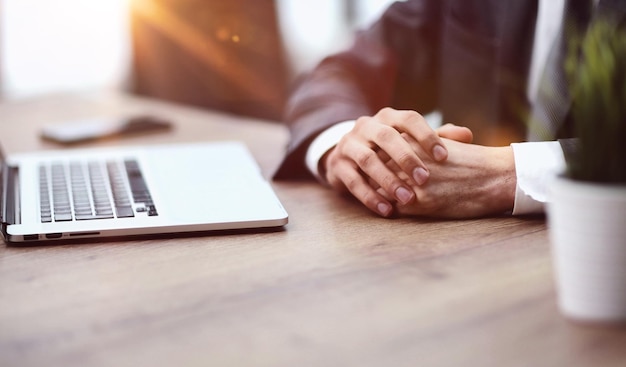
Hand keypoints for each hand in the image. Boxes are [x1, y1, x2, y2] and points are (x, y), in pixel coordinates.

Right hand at [321, 108, 469, 216]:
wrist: (345, 156)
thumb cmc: (388, 149)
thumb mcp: (410, 141)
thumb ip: (437, 137)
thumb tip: (467, 135)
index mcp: (388, 117)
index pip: (409, 119)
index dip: (426, 135)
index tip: (444, 157)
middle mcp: (367, 126)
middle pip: (386, 137)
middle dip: (406, 158)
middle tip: (424, 179)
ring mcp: (349, 145)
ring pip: (367, 159)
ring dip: (388, 180)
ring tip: (407, 199)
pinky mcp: (337, 166)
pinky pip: (353, 181)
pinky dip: (370, 197)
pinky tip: (387, 210)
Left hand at [380, 136, 516, 217]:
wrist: (495, 176)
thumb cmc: (471, 160)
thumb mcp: (440, 144)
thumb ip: (418, 145)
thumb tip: (400, 147)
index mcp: (409, 142)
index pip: (376, 152)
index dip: (371, 162)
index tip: (368, 168)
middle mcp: (405, 159)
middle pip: (372, 171)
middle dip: (368, 179)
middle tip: (364, 184)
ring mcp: (409, 181)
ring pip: (379, 190)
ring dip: (375, 196)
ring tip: (375, 200)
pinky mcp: (418, 202)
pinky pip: (392, 208)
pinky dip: (388, 211)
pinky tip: (390, 213)